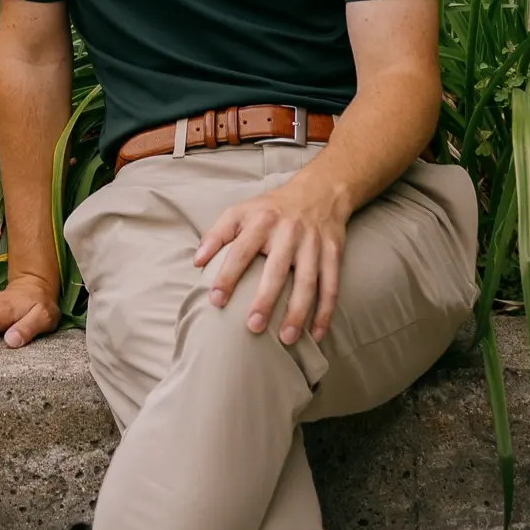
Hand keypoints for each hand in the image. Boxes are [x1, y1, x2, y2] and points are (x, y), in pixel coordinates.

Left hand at [194, 174, 352, 345]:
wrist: (320, 190)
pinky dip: (326, 311)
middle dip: (265, 299)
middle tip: (253, 326)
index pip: (240, 251)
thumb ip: (217, 234)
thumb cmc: (272, 208)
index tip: (215, 301)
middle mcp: (289, 231)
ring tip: (286, 339)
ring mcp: (313, 243)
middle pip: (276, 268)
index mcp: (262, 221)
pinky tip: (317, 334)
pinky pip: (331, 286)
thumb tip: (196, 262)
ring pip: (308, 281)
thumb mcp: (240, 211)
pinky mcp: (333, 253)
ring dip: (298, 311)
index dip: (227, 276)